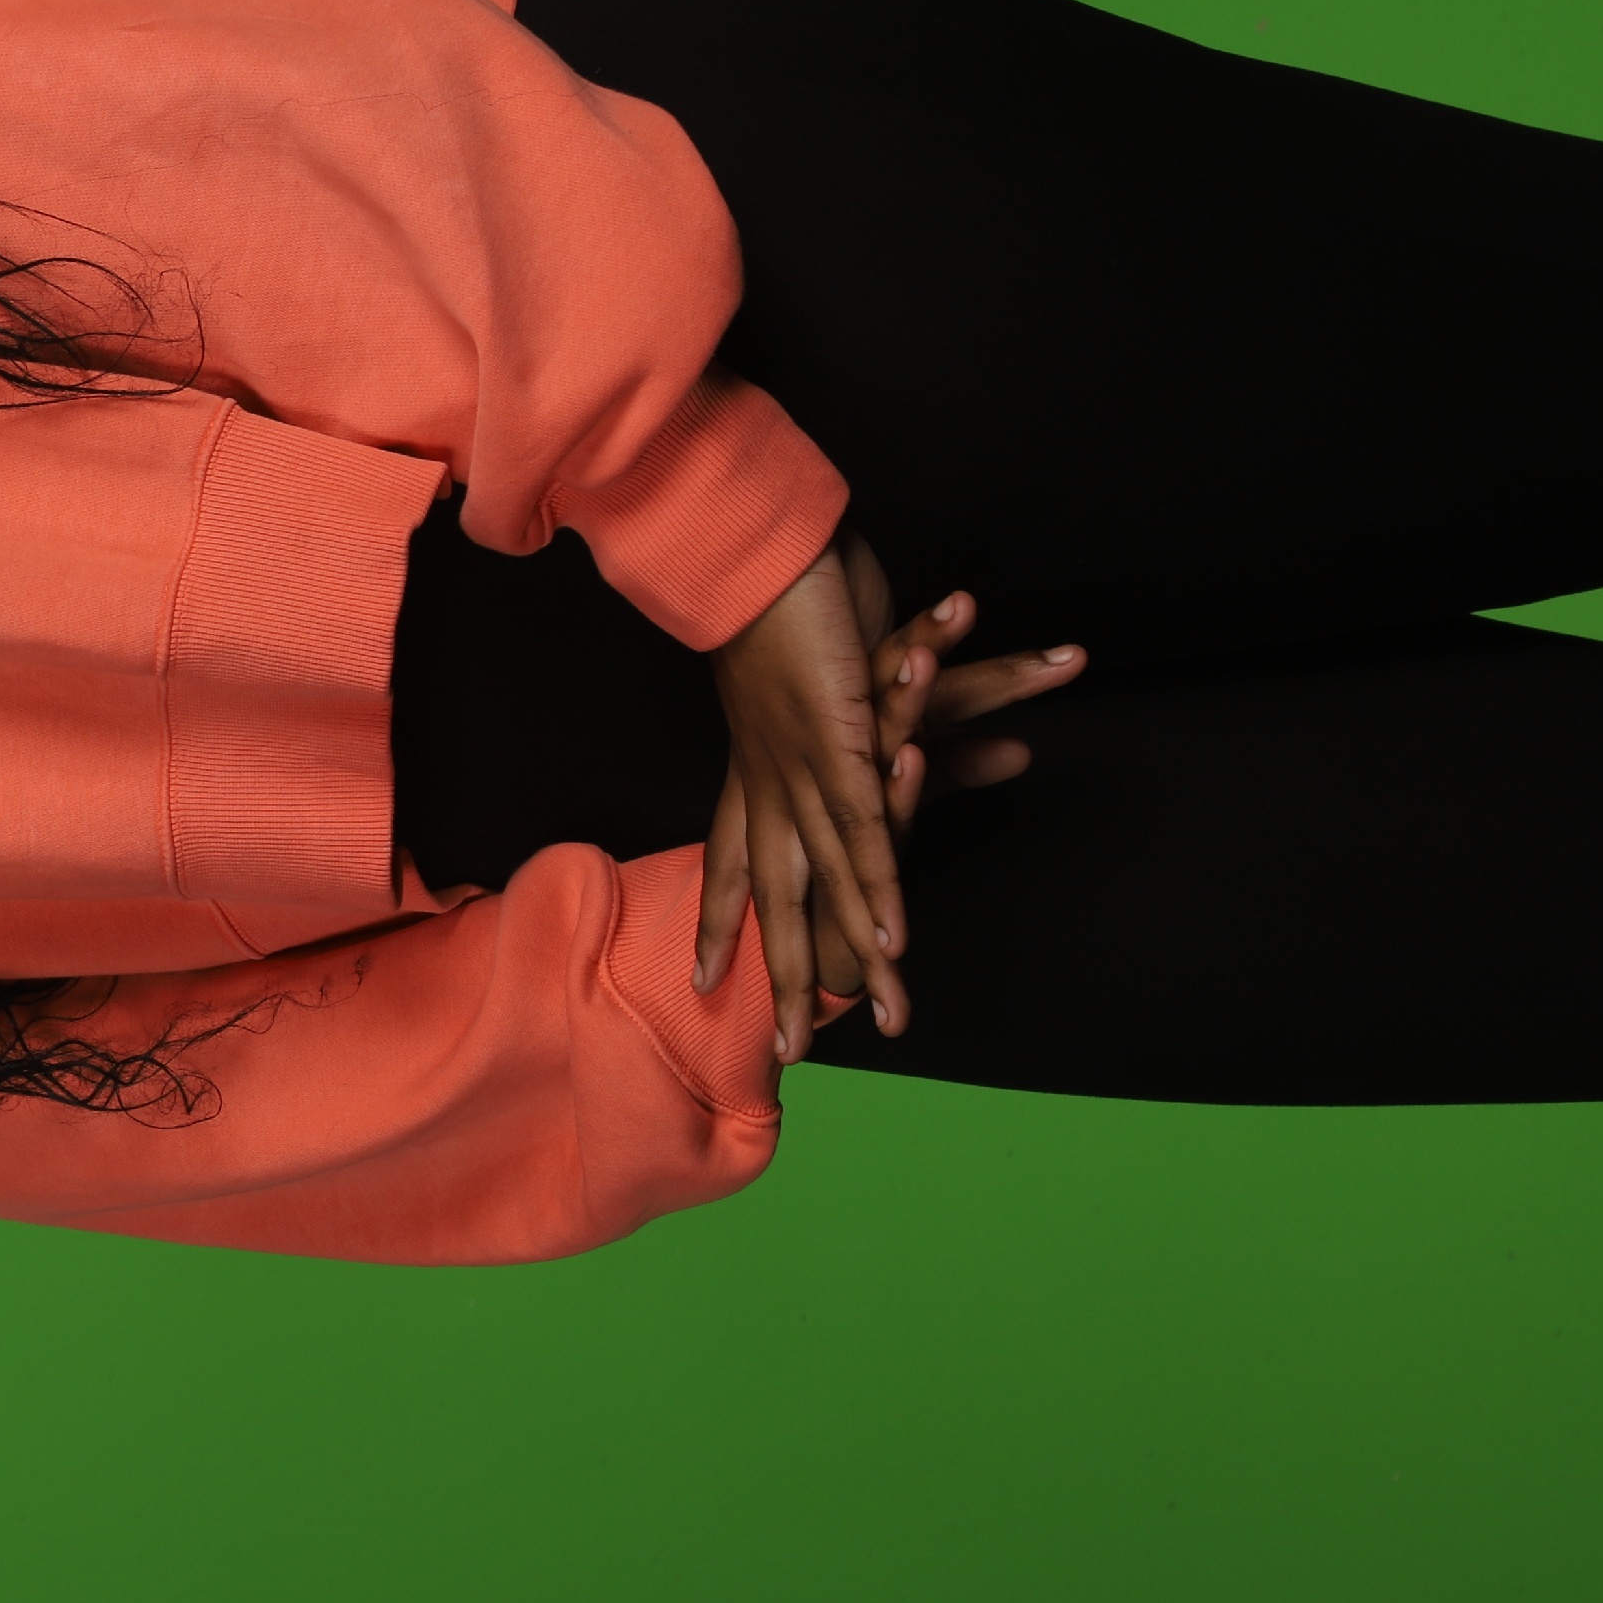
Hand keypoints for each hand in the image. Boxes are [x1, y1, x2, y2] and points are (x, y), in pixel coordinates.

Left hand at [697, 537, 1086, 1062]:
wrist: (771, 548)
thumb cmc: (786, 603)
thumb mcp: (799, 680)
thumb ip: (810, 716)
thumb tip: (811, 724)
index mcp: (751, 763)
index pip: (730, 858)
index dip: (722, 920)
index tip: (707, 977)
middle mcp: (768, 781)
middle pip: (774, 900)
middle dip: (784, 977)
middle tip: (792, 1053)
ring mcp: (805, 773)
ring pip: (828, 887)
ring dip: (852, 957)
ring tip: (877, 1023)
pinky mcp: (846, 752)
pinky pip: (868, 837)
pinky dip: (881, 892)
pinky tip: (895, 940)